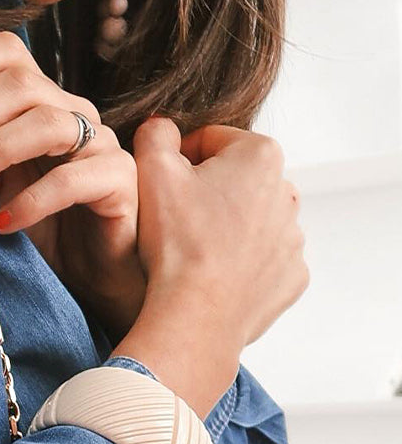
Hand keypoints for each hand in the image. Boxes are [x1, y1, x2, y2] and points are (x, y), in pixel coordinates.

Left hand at [0, 32, 145, 338]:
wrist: (93, 271)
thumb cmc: (37, 222)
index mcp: (41, 99)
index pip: (8, 52)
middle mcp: (73, 111)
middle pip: (22, 84)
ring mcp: (101, 142)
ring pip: (48, 123)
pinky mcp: (119, 180)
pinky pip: (72, 179)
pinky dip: (30, 202)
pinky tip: (3, 223)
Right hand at [132, 116, 307, 352]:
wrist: (195, 315)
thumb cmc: (177, 243)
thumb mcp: (150, 170)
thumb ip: (155, 134)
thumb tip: (162, 128)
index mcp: (260, 155)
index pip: (210, 141)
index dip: (178, 160)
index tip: (163, 188)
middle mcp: (288, 192)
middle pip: (235, 181)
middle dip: (207, 195)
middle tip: (176, 223)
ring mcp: (294, 239)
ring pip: (251, 221)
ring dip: (226, 229)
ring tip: (194, 252)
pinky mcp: (292, 277)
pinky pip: (264, 262)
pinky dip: (242, 266)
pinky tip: (215, 275)